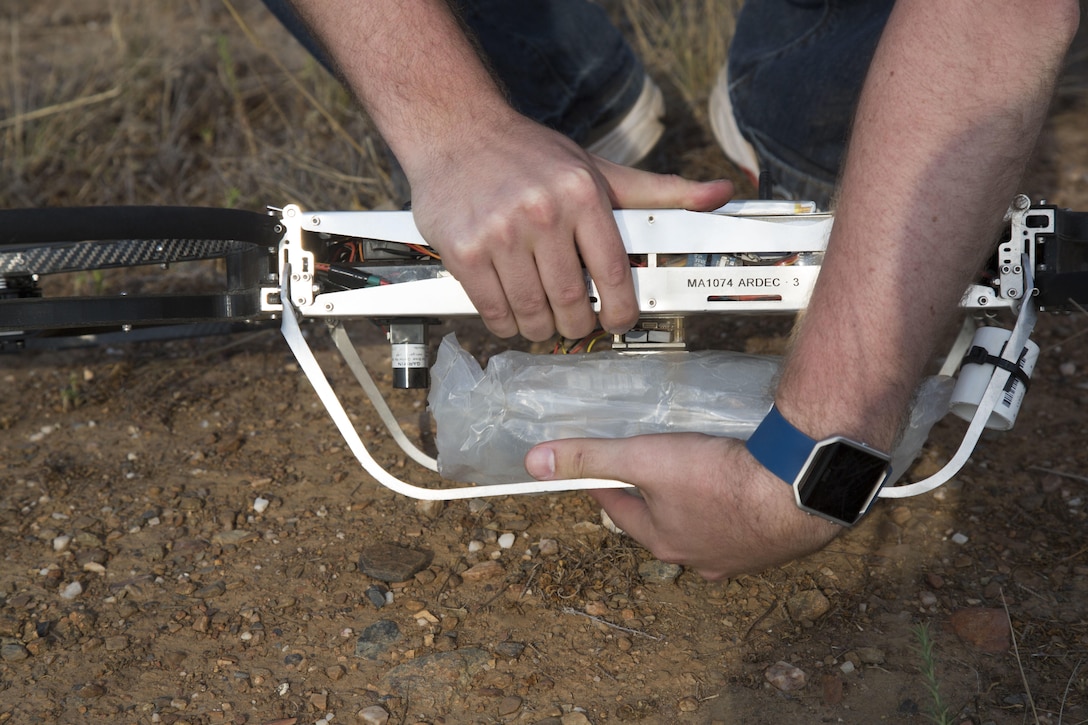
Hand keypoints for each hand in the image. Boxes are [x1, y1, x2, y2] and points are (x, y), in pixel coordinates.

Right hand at [406, 116, 732, 340]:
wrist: (455, 131)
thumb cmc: (529, 154)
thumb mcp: (596, 168)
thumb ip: (656, 189)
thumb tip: (718, 193)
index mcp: (582, 194)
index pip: (614, 272)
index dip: (621, 310)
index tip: (618, 320)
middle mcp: (542, 213)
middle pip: (572, 302)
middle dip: (578, 323)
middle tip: (575, 321)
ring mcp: (500, 234)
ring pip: (532, 313)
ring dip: (541, 328)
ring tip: (542, 318)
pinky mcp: (464, 251)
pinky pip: (494, 311)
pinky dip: (506, 323)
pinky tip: (511, 310)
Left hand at [524, 433, 839, 578]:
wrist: (799, 490)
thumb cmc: (720, 478)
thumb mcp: (645, 458)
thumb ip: (590, 458)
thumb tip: (534, 463)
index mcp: (661, 540)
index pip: (619, 508)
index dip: (607, 481)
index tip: (600, 466)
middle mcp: (696, 557)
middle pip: (661, 522)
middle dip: (652, 497)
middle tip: (651, 469)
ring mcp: (736, 556)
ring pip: (702, 527)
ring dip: (695, 506)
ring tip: (696, 478)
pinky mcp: (770, 545)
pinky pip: (741, 524)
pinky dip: (735, 508)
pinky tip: (743, 490)